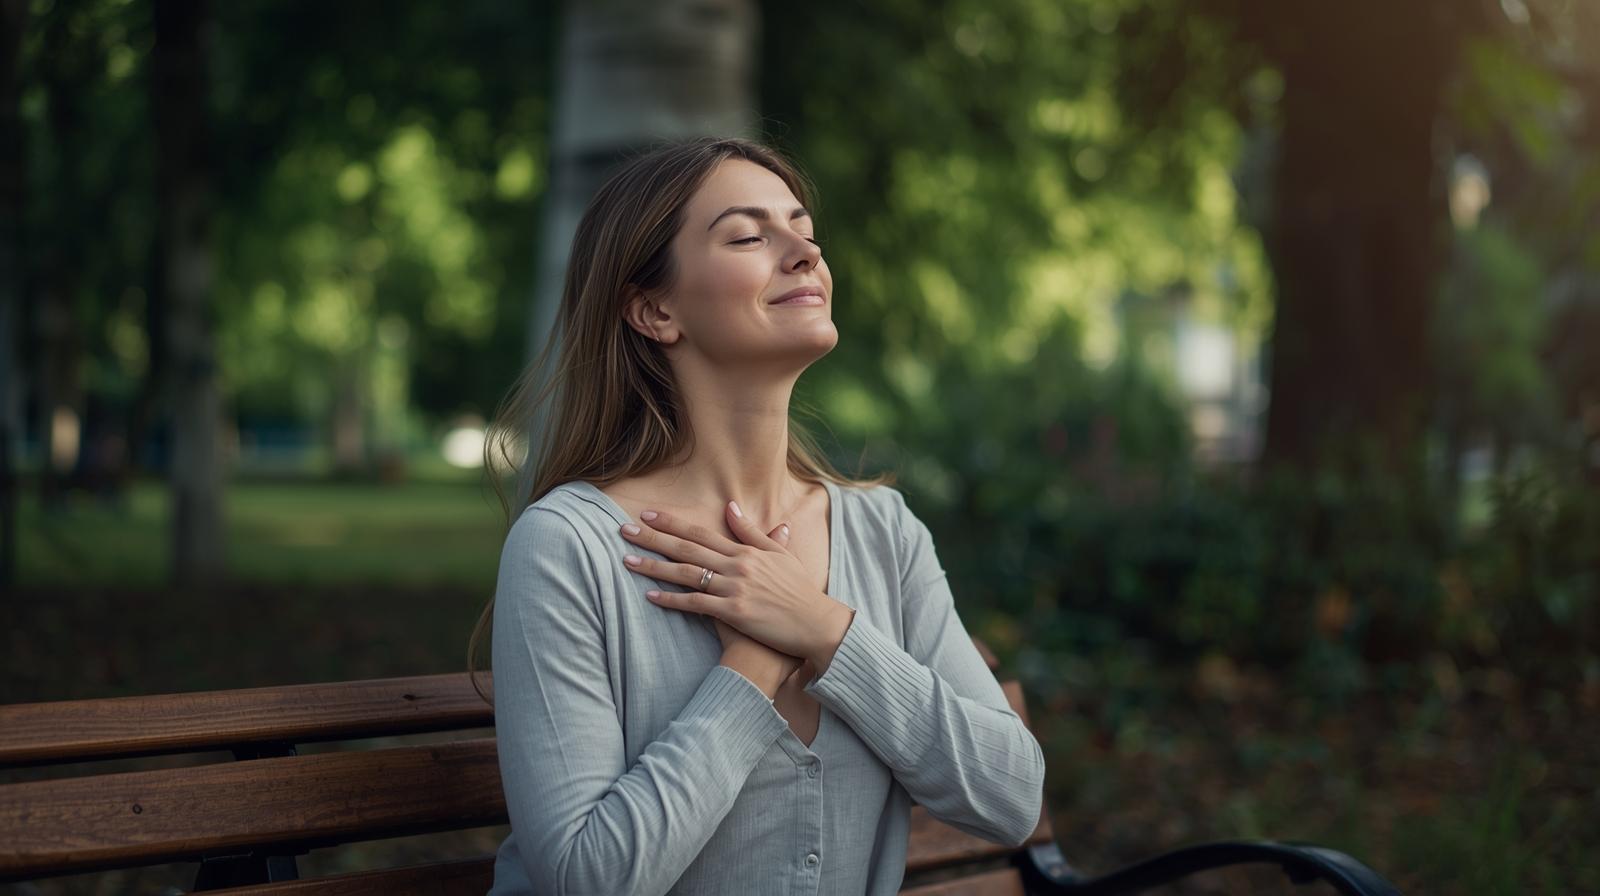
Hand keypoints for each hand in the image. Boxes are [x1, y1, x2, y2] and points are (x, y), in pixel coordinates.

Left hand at [620, 497, 854, 669]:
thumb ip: (753, 532)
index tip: (648, 514)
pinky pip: (697, 604)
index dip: (672, 522)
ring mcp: (734, 589)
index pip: (702, 532)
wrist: (816, 623)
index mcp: (746, 551)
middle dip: (653, 537)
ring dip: (654, 567)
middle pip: (687, 548)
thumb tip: (731, 507)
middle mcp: (737, 566)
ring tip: (628, 560)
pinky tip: (651, 596)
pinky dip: (673, 600)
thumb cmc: (799, 591)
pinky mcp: (734, 612)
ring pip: (686, 574)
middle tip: (624, 529)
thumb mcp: (780, 556)